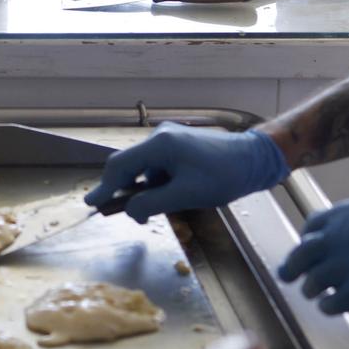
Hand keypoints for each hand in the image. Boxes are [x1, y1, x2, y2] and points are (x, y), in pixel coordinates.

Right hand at [84, 123, 288, 223]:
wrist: (256, 159)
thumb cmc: (223, 176)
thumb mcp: (185, 194)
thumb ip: (152, 203)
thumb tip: (129, 211)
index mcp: (158, 144)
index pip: (120, 166)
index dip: (104, 187)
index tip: (92, 203)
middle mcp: (160, 137)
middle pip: (130, 165)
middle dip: (124, 189)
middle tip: (121, 211)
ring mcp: (170, 139)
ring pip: (145, 168)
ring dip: (145, 188)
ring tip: (157, 208)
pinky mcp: (181, 145)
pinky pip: (159, 166)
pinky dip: (158, 182)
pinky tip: (171, 195)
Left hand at [277, 198, 348, 316]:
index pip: (313, 226)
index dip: (308, 241)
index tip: (309, 251)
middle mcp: (344, 236)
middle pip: (301, 253)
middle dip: (293, 266)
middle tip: (288, 276)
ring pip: (311, 281)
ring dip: (314, 290)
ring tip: (321, 295)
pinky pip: (329, 303)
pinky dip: (330, 306)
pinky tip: (338, 306)